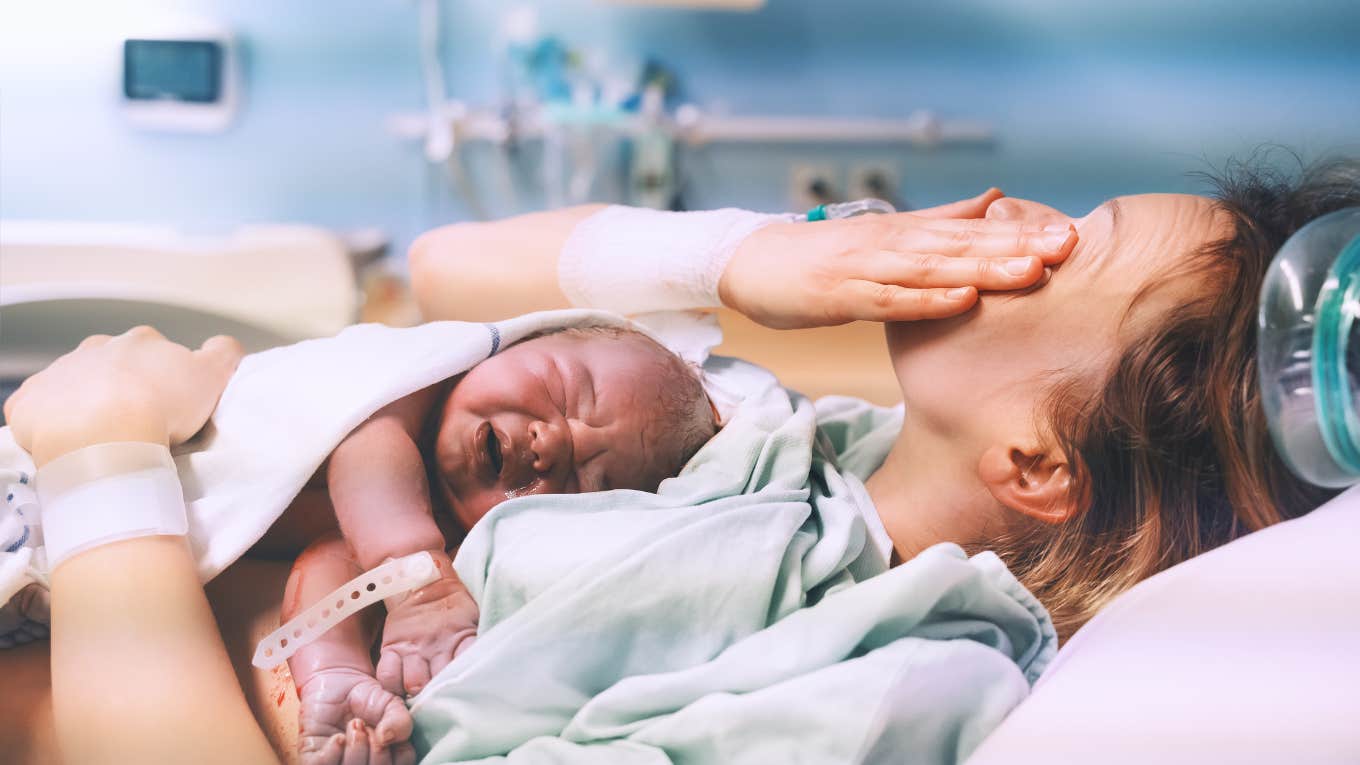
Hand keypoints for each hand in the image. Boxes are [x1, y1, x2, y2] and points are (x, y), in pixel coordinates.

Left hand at [3, 327, 242, 465]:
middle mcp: (98, 348)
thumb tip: (225, 344)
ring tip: (102, 436)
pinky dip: (49, 421)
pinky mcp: (30, 400)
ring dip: (86, 404)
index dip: (164, 377)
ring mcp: (60, 372)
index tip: (167, 403)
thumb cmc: (161, 407)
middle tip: (137, 421)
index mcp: (142, 342)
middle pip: (113, 365)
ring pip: (75, 385)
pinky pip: (37, 408)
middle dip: (122, 386)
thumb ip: (224, 353)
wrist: (103, 436)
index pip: (155, 353)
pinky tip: (65, 441)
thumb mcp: (213, 375)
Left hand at [297, 666, 415, 764]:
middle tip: (368, 726)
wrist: (340, 682)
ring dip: (356, 749)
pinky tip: (338, 737)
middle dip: (376, 750)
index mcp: (387, 759)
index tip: (386, 732)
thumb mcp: (393, 706)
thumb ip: (400, 722)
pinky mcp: (314, 759)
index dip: (396, 753)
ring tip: (354, 726)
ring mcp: (339, 764)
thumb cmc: (368, 697)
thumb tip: (385, 738)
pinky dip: (333, 753)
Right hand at [375, 559, 478, 696]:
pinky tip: (400, 695)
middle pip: (439, 681)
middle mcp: (437, 644)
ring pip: (413, 683)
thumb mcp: (475, 618)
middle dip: (441, 698)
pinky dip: (393, 688)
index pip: (469, 663)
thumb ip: (479, 641)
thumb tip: (500, 663)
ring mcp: (414, 647)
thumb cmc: (456, 607)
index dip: (469, 683)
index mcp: (462, 636)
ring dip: (418, 697)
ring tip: (423, 705)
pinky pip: (388, 674)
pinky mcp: (393, 646)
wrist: (425, 579)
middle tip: (445, 709)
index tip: (473, 697)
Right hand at [718, 189, 1077, 328]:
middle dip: (1017, 246)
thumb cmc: (820, 255)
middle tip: (1067, 247)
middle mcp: (892, 244)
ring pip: (933, 269)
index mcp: (906, 232)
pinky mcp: (842, 296)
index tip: (1070, 236)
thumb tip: (994, 198)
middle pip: (962, 245)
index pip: (973, 230)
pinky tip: (963, 300)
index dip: (1021, 232)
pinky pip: (891, 301)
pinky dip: (928, 301)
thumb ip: (940, 219)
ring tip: (1031, 271)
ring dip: (983, 269)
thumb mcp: (885, 236)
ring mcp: (867, 269)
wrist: (749, 261)